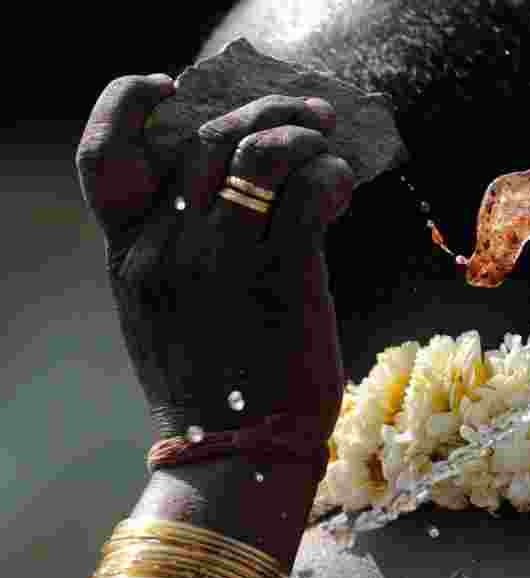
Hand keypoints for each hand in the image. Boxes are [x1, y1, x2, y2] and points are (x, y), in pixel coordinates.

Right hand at [76, 75, 353, 447]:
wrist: (240, 457)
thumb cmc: (219, 390)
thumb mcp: (172, 316)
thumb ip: (184, 254)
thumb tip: (243, 193)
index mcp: (131, 258)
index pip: (105, 157)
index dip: (128, 103)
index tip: (173, 85)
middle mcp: (165, 250)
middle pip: (204, 139)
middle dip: (260, 110)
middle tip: (306, 113)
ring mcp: (220, 261)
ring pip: (257, 151)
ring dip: (300, 131)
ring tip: (327, 139)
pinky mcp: (280, 275)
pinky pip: (306, 190)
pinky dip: (330, 173)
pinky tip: (342, 187)